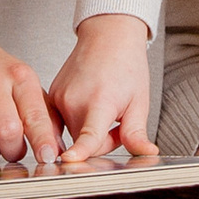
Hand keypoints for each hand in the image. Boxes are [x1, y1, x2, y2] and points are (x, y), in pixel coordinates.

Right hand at [47, 13, 157, 162]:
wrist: (108, 37)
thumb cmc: (126, 65)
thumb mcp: (139, 102)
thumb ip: (137, 133)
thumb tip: (146, 154)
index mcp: (99, 101)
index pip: (89, 135)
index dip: (81, 151)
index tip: (70, 161)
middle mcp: (73, 100)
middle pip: (86, 144)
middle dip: (103, 141)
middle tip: (117, 119)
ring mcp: (59, 98)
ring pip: (74, 135)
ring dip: (89, 131)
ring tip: (103, 108)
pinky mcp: (51, 97)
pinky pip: (64, 123)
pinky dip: (78, 120)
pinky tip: (88, 103)